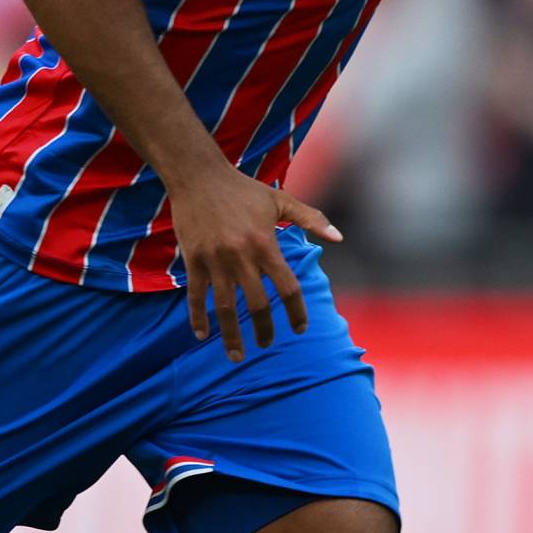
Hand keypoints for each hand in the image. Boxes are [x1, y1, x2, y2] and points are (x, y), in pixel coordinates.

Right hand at [159, 152, 343, 356]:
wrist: (199, 176)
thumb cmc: (243, 190)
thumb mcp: (281, 200)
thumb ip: (311, 219)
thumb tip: (339, 238)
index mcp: (266, 244)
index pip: (288, 287)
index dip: (296, 312)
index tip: (300, 329)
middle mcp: (241, 256)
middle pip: (257, 304)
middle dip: (264, 330)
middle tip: (267, 344)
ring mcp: (215, 260)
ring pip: (225, 307)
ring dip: (231, 336)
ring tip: (237, 356)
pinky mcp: (194, 260)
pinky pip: (196, 295)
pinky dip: (197, 317)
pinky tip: (201, 335)